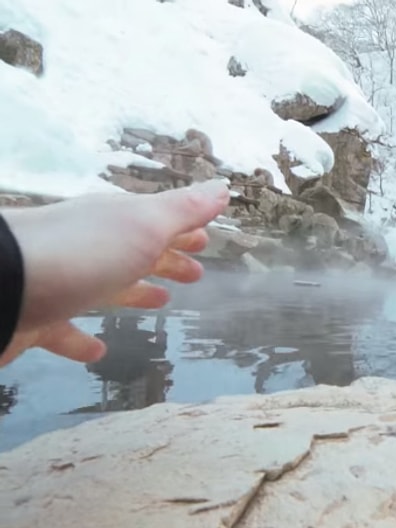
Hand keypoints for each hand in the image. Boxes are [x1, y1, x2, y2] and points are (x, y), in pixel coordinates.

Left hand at [0, 180, 229, 366]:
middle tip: (194, 273)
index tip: (206, 240)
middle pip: (136, 252)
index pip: (159, 223)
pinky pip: (67, 330)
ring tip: (160, 302)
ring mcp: (63, 281)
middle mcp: (91, 247)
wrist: (0, 285)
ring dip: (134, 292)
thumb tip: (222, 187)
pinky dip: (84, 339)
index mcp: (118, 222)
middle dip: (166, 258)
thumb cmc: (81, 252)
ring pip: (106, 286)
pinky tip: (98, 350)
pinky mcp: (40, 319)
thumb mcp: (144, 224)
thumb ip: (183, 210)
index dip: (185, 231)